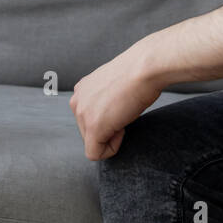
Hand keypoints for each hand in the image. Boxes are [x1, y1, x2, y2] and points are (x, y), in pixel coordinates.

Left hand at [69, 45, 164, 160]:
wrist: (145, 68)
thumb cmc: (138, 73)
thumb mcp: (114, 85)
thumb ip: (104, 99)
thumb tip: (110, 114)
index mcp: (81, 90)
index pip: (89, 118)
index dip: (109, 119)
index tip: (122, 106)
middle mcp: (77, 101)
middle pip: (88, 133)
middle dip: (108, 130)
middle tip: (125, 112)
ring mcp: (83, 114)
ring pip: (92, 143)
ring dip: (111, 136)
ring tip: (124, 115)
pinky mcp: (93, 128)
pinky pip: (95, 154)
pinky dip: (111, 149)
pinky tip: (122, 129)